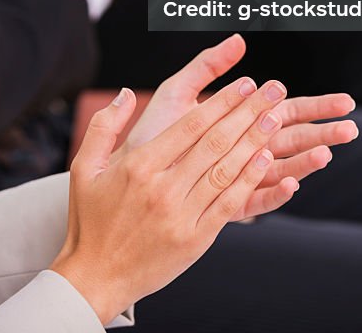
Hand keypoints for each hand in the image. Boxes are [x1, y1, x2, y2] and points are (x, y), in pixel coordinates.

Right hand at [51, 75, 295, 323]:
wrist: (94, 278)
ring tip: (275, 118)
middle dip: (248, 112)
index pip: (191, 125)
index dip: (222, 101)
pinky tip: (265, 161)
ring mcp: (181, 216)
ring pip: (226, 171)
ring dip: (255, 141)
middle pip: (215, 142)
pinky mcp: (194, 240)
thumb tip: (125, 92)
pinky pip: (228, 205)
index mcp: (140, 166)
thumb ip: (105, 125)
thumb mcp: (86, 168)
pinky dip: (249, 181)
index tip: (244, 83)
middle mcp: (163, 188)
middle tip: (272, 90)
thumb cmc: (90, 221)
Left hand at [123, 35, 358, 219]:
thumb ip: (207, 66)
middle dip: (324, 131)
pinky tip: (292, 182)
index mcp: (240, 122)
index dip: (318, 105)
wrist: (121, 179)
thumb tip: (239, 39)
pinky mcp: (223, 207)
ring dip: (305, 160)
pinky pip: (254, 201)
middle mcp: (244, 150)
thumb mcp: (177, 93)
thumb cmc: (151, 135)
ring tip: (328, 151)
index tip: (346, 101)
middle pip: (293, 137)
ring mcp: (236, 179)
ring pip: (280, 168)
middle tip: (353, 126)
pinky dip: (274, 193)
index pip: (287, 109)